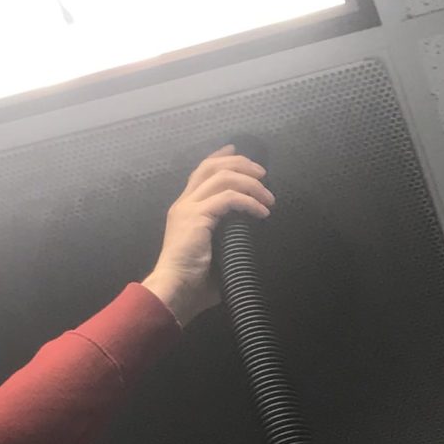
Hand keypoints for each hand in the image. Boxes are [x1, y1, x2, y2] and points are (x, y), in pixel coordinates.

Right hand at [141, 148, 273, 325]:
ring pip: (223, 178)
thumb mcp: (213, 252)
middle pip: (211, 167)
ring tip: (269, 197)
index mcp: (185, 209)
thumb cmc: (193, 283)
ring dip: (251, 184)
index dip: (220, 157)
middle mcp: (184, 203)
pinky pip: (229, 198)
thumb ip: (226, 237)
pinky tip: (262, 213)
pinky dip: (250, 202)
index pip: (201, 172)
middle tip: (262, 172)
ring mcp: (188, 208)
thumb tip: (250, 237)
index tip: (237, 152)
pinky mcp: (197, 217)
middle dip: (240, 164)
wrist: (174, 292)